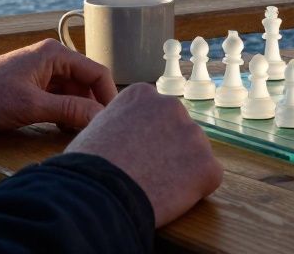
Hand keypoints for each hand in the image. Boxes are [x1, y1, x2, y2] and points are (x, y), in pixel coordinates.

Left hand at [0, 39, 116, 132]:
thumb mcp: (31, 106)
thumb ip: (70, 110)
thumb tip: (101, 117)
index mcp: (55, 54)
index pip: (98, 72)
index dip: (108, 97)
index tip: (112, 120)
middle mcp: (51, 59)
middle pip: (87, 83)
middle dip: (92, 106)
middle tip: (95, 131)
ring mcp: (41, 72)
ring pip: (73, 92)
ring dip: (77, 111)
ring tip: (77, 133)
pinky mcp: (31, 86)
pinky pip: (58, 98)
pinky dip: (63, 113)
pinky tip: (61, 129)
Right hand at [67, 84, 222, 227]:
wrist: (96, 196)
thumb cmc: (85, 167)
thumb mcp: (97, 128)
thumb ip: (121, 122)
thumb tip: (127, 133)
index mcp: (143, 95)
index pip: (155, 114)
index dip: (145, 138)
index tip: (133, 154)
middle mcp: (172, 106)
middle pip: (177, 130)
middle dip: (167, 150)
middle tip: (146, 173)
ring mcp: (193, 134)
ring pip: (194, 153)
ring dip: (181, 169)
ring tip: (153, 188)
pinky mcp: (207, 165)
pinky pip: (207, 178)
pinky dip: (194, 190)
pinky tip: (169, 199)